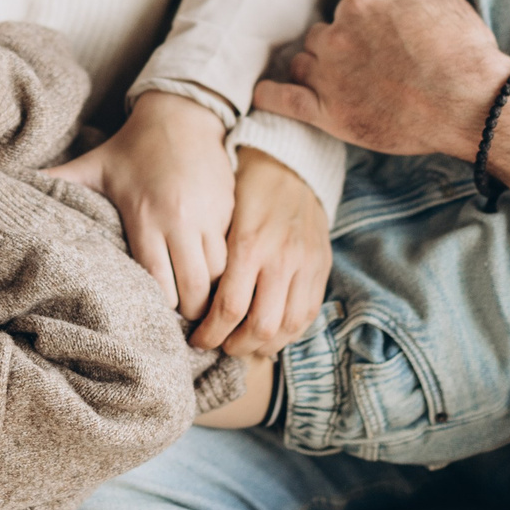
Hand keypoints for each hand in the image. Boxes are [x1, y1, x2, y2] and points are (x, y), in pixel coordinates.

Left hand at [48, 91, 234, 315]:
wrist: (182, 112)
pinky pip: (234, 252)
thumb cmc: (132, 146)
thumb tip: (0, 183)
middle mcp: (181, 220)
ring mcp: (211, 216)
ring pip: (221, 275)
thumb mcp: (93, 165)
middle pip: (196, 289)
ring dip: (212, 292)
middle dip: (192, 312)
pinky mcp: (231, 210)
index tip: (154, 318)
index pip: (159, 283)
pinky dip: (227, 269)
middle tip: (185, 325)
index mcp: (145, 216)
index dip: (159, 307)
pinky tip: (218, 280)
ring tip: (202, 307)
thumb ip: (56, 183)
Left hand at [191, 148, 331, 357]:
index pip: (228, 308)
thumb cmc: (242, 189)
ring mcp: (306, 265)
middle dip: (235, 345)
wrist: (288, 163)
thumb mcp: (218, 215)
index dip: (210, 334)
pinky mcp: (321, 267)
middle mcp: (281, 258)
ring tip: (243, 344)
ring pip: (288, 327)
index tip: (197, 339)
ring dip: (263, 345)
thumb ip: (209, 257)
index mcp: (248, 244)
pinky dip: (288, 332)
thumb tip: (188, 300)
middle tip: (219, 345)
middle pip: (260, 326)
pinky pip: (308, 314)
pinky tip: (270, 333)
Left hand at [253, 0, 509, 159]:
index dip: (360, 30)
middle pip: (319, 39)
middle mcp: (337, 37)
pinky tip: (262, 95)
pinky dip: (269, 96)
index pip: (345, 13)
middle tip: (359, 68)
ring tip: (328, 84)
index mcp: (359, 7)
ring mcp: (329, 76)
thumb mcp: (443, 5)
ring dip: (312, 70)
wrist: (470, 102)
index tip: (375, 45)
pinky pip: (283, 100)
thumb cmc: (464, 53)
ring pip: (302, 65)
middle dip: (335, 50)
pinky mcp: (328, 113)